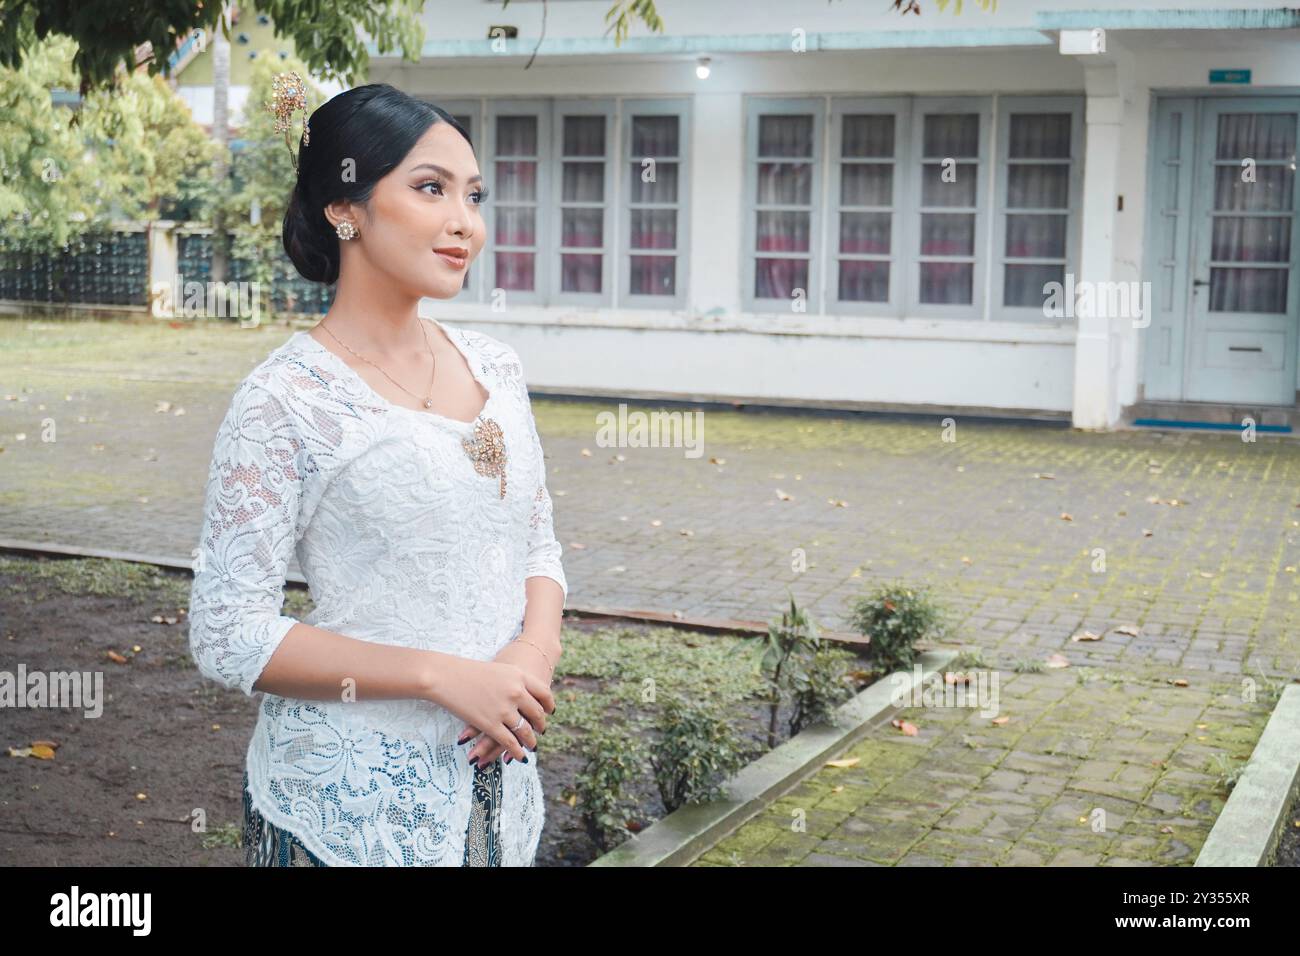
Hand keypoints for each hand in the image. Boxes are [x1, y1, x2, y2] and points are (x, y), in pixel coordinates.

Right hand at [460, 639, 553, 766]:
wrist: (447, 676)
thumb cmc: (470, 671)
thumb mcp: (500, 670)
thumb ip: (515, 682)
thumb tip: (526, 694)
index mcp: (519, 676)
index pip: (544, 693)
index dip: (549, 705)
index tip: (550, 712)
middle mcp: (516, 692)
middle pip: (537, 713)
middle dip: (540, 725)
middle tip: (542, 731)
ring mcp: (504, 709)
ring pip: (525, 731)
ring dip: (531, 741)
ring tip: (533, 746)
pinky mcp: (491, 724)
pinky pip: (509, 742)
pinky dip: (516, 752)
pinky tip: (521, 757)